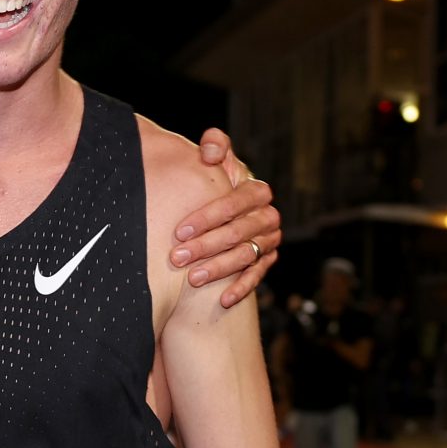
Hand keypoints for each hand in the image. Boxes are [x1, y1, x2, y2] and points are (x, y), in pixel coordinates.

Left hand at [178, 131, 278, 308]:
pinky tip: (222, 300)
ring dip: (219, 268)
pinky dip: (241, 288)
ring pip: (246, 256)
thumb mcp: (216, 162)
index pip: (235, 203)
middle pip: (239, 232)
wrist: (227, 210)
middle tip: (177, 257)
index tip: (180, 231)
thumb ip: (214, 147)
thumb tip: (209, 150)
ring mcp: (269, 240)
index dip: (208, 217)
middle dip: (206, 246)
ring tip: (192, 278)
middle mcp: (267, 216)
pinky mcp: (267, 261)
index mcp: (257, 191)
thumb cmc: (215, 183)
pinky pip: (257, 276)